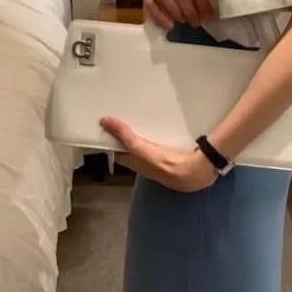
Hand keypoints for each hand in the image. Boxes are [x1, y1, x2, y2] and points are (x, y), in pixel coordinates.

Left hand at [100, 116, 217, 191]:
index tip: (113, 128)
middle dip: (131, 139)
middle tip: (130, 121)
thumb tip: (103, 120)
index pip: (119, 153)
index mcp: (134, 163)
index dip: (115, 142)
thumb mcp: (136, 146)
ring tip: (147, 121)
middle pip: (134, 151)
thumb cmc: (159, 162)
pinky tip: (166, 129)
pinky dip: (162, 138)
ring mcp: (159, 162)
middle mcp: (145, 165)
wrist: (188, 171)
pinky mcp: (173, 157)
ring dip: (148, 138)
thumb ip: (122, 133)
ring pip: (149, 149)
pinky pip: (164, 146)